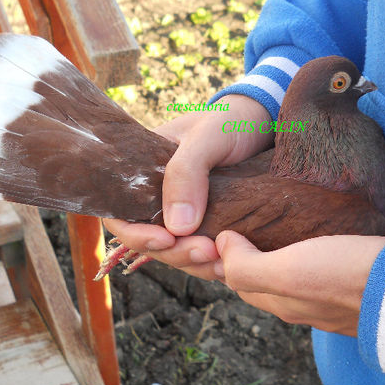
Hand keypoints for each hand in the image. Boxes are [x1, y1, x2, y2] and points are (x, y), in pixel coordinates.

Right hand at [103, 94, 272, 280]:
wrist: (264, 124)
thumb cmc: (230, 121)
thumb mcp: (207, 137)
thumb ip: (186, 173)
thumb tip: (176, 228)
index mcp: (144, 173)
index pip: (120, 214)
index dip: (136, 235)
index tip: (167, 239)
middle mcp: (158, 197)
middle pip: (149, 241)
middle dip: (175, 253)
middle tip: (207, 251)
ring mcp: (183, 214)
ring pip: (175, 253)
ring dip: (195, 263)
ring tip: (223, 261)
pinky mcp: (208, 226)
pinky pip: (200, 253)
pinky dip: (212, 263)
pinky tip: (229, 261)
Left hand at [214, 231, 384, 335]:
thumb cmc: (346, 276)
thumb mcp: (288, 272)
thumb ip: (247, 267)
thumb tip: (224, 245)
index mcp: (280, 302)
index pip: (236, 278)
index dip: (224, 255)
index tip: (224, 223)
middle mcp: (301, 305)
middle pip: (261, 278)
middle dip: (247, 253)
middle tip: (246, 217)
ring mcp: (328, 298)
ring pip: (290, 272)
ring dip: (277, 250)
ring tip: (278, 218)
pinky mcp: (352, 285)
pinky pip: (317, 268)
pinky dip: (305, 250)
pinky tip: (313, 231)